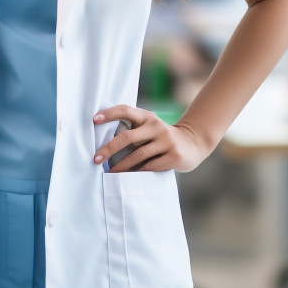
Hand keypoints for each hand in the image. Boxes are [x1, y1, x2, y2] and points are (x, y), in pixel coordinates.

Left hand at [92, 104, 209, 172]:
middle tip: (96, 158)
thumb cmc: (161, 137)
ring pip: (138, 155)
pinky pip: (150, 166)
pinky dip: (137, 173)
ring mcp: (166, 141)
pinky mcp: (173, 156)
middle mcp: (156, 126)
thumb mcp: (149, 127)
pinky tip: (128, 177)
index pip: (125, 110)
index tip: (94, 120)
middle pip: (128, 137)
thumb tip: (104, 144)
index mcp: (147, 117)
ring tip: (110, 172)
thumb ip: (133, 129)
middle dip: (109, 149)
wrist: (193, 143)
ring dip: (121, 166)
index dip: (109, 113)